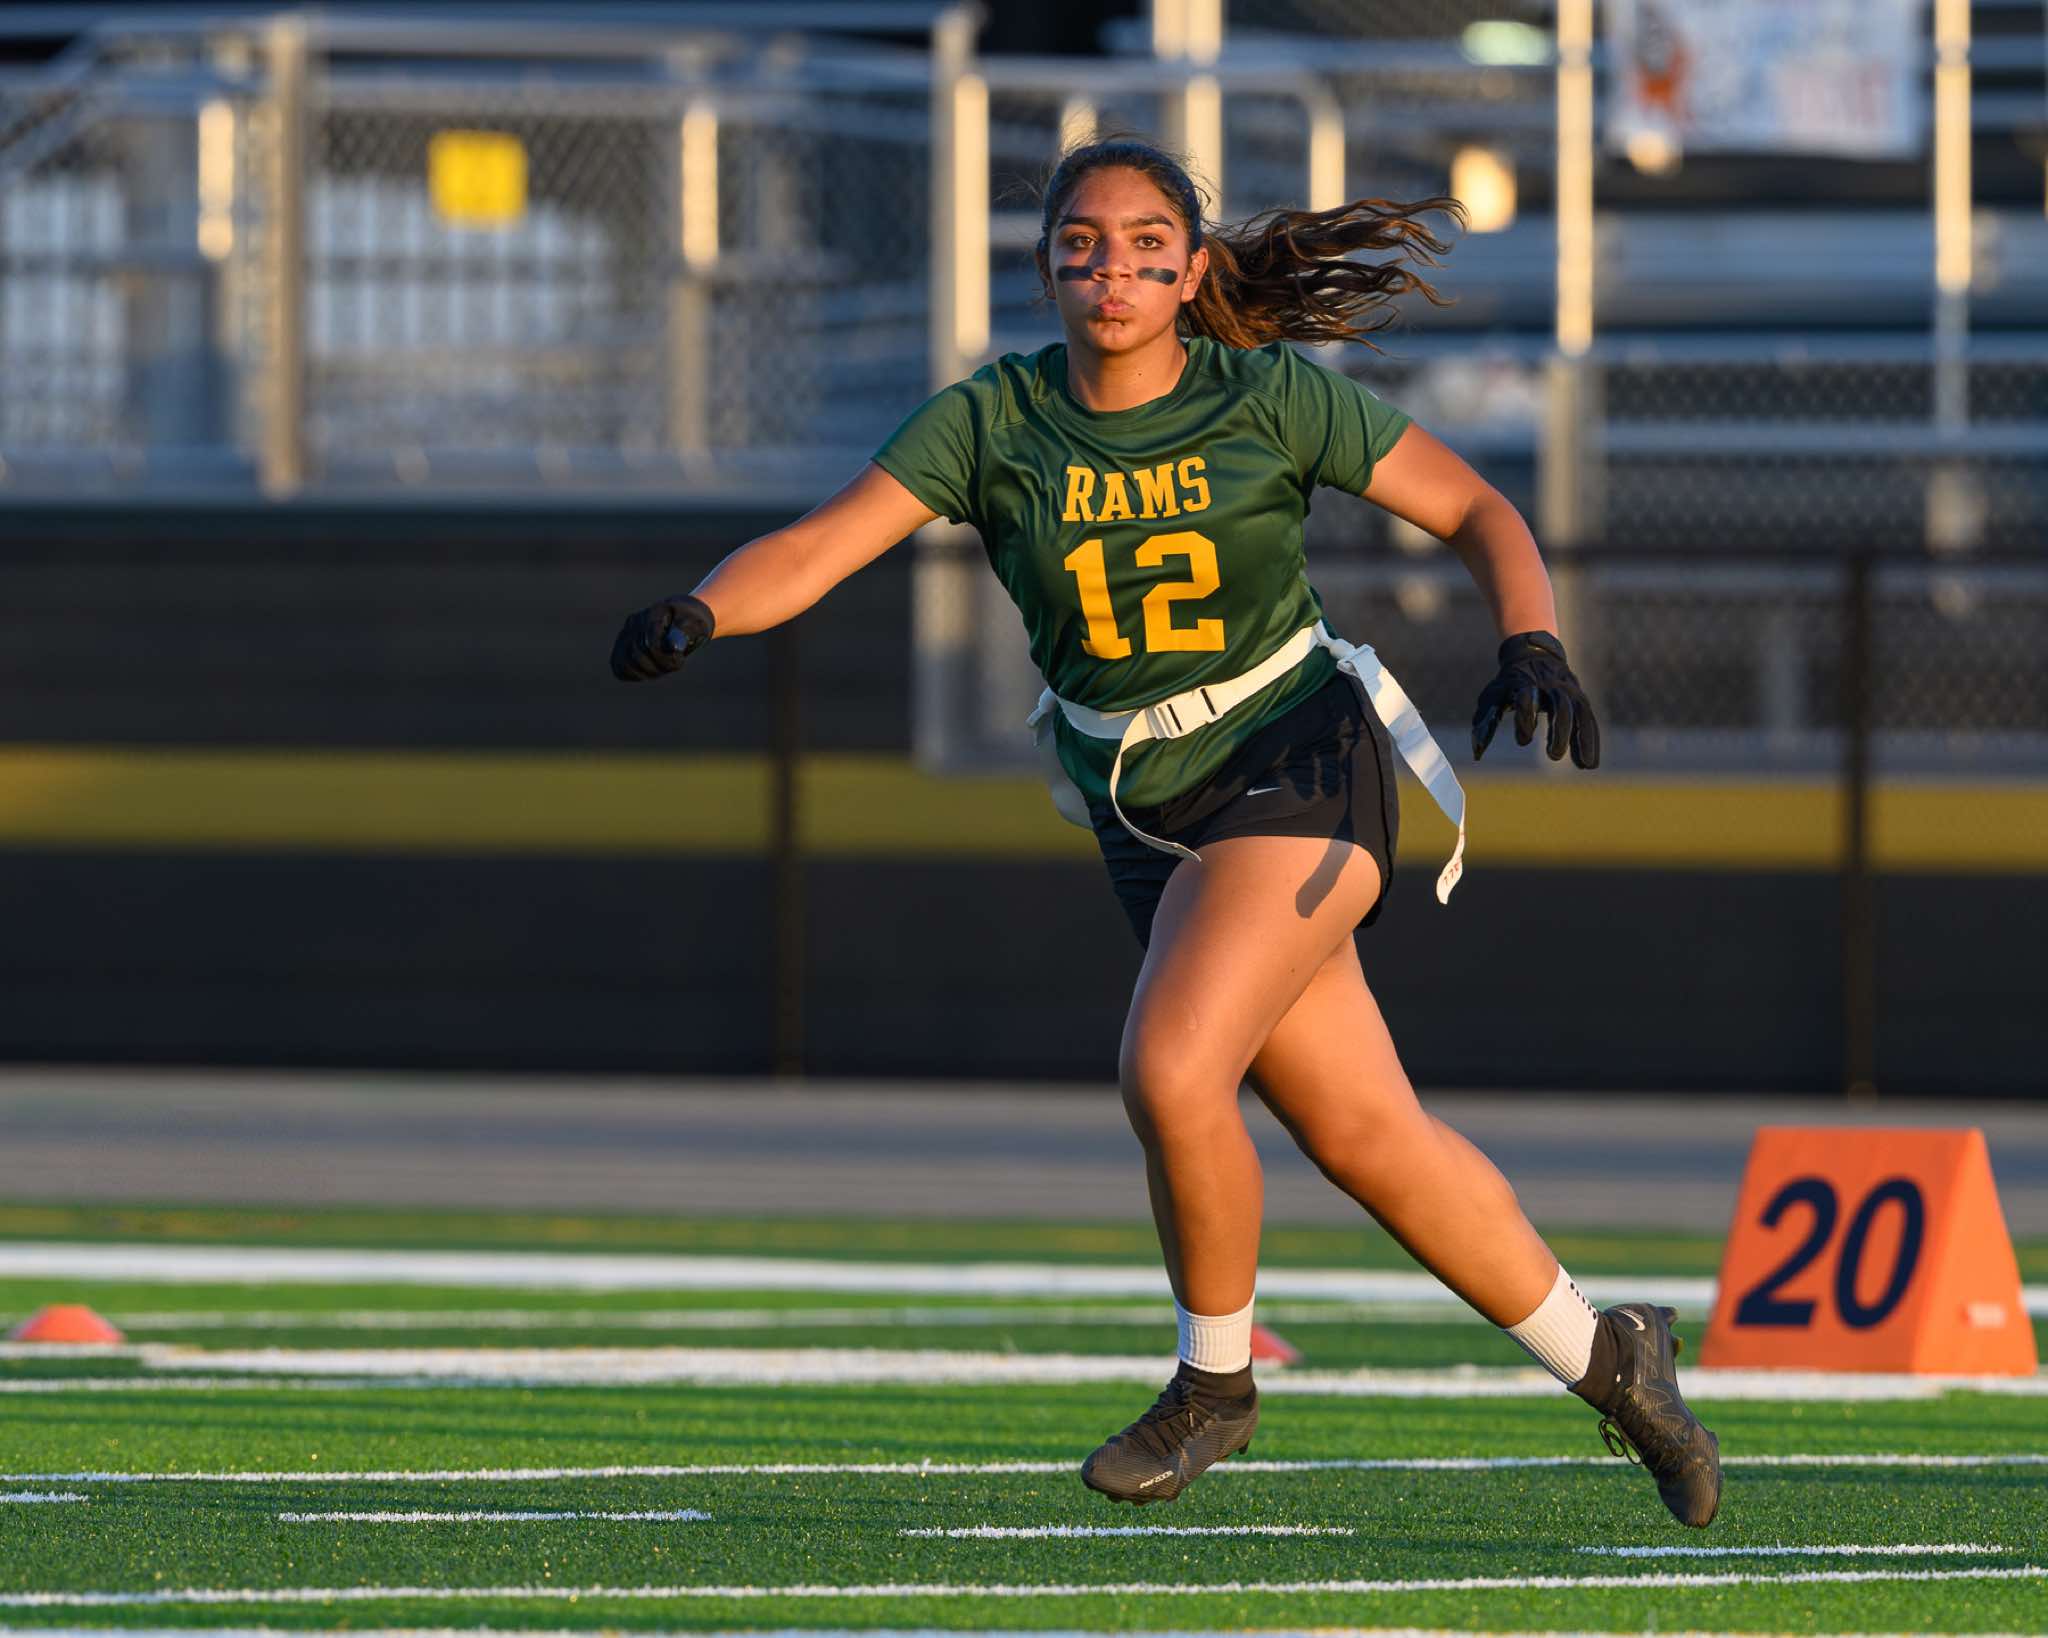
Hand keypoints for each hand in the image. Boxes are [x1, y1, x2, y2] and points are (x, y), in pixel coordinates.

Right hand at [609, 594, 714, 681]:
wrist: (681, 619)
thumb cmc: (691, 623)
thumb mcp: (696, 625)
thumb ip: (684, 632)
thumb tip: (673, 645)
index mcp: (654, 613)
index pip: (652, 643)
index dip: (666, 659)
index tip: (680, 661)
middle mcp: (635, 621)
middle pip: (638, 654)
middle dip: (659, 666)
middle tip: (674, 664)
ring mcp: (625, 634)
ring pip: (627, 663)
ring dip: (648, 672)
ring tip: (663, 666)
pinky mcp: (620, 648)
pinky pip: (620, 668)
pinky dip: (636, 674)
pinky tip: (650, 669)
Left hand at [1471, 630, 1599, 768]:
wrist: (1533, 653)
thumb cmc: (1510, 681)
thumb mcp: (1494, 695)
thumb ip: (1485, 723)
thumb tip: (1477, 754)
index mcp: (1526, 682)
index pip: (1528, 700)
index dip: (1526, 720)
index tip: (1523, 741)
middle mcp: (1551, 685)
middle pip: (1561, 707)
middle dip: (1560, 733)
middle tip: (1553, 757)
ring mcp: (1569, 690)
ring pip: (1581, 713)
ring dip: (1584, 740)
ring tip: (1586, 766)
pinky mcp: (1579, 698)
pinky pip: (1588, 719)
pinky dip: (1591, 740)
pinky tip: (1590, 763)